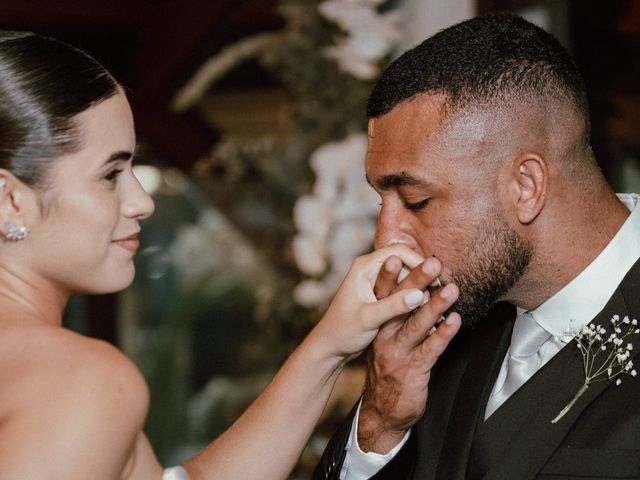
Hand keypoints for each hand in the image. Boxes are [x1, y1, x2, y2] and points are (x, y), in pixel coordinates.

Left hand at [308, 245, 428, 362]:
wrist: (330, 347)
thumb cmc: (342, 332)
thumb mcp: (369, 318)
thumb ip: (393, 306)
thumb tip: (420, 295)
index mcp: (363, 267)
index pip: (399, 252)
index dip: (420, 263)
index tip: (437, 278)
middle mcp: (370, 269)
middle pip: (405, 263)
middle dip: (424, 276)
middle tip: (442, 290)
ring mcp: (375, 282)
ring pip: (406, 276)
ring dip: (422, 287)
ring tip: (440, 301)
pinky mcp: (380, 294)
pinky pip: (403, 289)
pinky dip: (415, 297)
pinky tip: (428, 309)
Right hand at [357, 256, 461, 452]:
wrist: (382, 411)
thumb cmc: (388, 367)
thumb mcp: (385, 339)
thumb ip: (396, 316)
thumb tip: (413, 287)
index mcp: (376, 326)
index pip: (380, 296)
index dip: (388, 276)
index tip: (397, 255)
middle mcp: (384, 336)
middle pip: (400, 305)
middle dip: (416, 281)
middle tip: (432, 263)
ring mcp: (398, 353)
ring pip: (417, 325)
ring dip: (436, 305)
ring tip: (452, 288)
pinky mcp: (413, 370)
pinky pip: (431, 349)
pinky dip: (444, 334)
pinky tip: (455, 321)